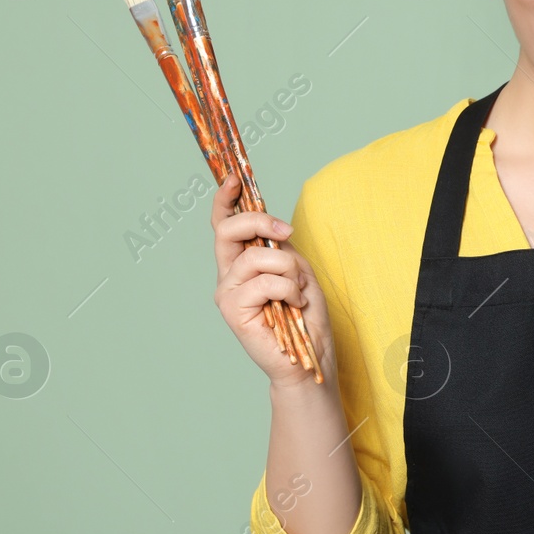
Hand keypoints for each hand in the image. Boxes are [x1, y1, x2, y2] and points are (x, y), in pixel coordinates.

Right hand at [211, 173, 335, 387]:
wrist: (309, 355)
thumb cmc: (305, 314)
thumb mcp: (299, 269)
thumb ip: (280, 248)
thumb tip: (273, 228)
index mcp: (242, 261)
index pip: (224, 224)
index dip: (225, 199)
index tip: (234, 178)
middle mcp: (229, 275)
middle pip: (227, 231)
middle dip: (258, 222)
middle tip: (285, 232)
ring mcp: (228, 293)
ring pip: (255, 259)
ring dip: (287, 269)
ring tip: (298, 290)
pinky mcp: (233, 311)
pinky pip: (264, 283)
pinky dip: (288, 289)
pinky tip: (294, 304)